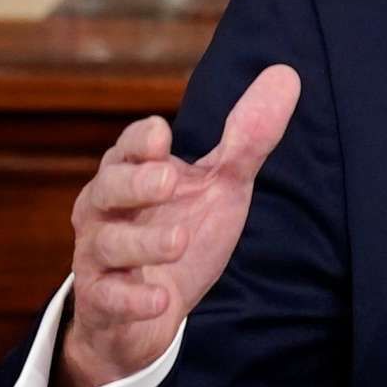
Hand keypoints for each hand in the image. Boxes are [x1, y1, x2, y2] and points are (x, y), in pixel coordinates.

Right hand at [56, 65, 301, 386]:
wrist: (142, 313)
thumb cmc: (179, 231)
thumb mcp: (219, 185)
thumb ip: (248, 138)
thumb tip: (286, 74)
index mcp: (132, 173)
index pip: (129, 148)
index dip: (142, 141)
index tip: (163, 134)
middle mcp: (107, 209)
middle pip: (109, 187)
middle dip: (136, 182)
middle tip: (169, 179)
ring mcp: (100, 256)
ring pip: (109, 243)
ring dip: (144, 242)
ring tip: (179, 242)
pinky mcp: (103, 301)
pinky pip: (109, 299)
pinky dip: (132, 300)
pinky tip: (160, 301)